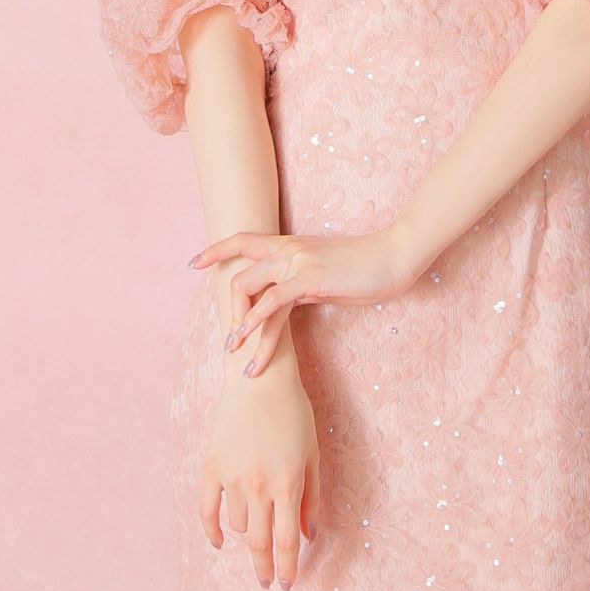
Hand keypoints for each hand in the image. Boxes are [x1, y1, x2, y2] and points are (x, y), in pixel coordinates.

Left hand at [188, 224, 416, 378]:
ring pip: (249, 286)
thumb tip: (287, 300)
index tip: (194, 263)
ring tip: (232, 351)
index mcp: (290, 245)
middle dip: (226, 305)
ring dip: (237, 322)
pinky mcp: (310, 278)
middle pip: (239, 269)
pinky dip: (256, 321)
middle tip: (226, 337)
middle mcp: (288, 248)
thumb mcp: (325, 273)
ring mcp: (297, 261)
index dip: (216, 250)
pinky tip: (248, 342)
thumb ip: (302, 282)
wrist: (395, 255)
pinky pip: (273, 301)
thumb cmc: (366, 267)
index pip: (243, 240)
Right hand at [199, 370, 319, 590]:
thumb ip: (312, 499)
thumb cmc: (294, 413)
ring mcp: (232, 478)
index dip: (287, 568)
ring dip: (246, 535)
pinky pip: (207, 510)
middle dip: (264, 568)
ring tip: (255, 530)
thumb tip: (309, 536)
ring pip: (236, 526)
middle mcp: (259, 486)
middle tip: (267, 582)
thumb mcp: (311, 454)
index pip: (287, 542)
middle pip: (258, 543)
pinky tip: (219, 541)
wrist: (259, 380)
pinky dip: (212, 530)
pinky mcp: (211, 468)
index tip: (287, 585)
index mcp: (288, 485)